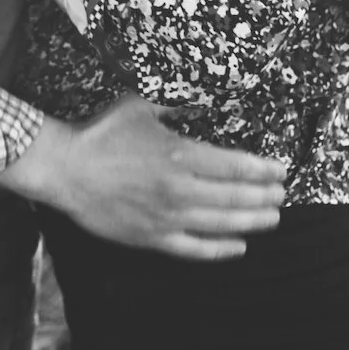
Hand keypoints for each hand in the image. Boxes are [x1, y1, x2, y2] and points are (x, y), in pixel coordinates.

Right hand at [0, 94, 285, 260]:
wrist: (66, 169)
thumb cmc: (102, 134)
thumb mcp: (142, 106)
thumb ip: (176, 106)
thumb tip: (202, 100)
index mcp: (180, 154)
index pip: (235, 166)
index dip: (262, 170)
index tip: (280, 171)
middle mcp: (180, 189)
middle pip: (235, 197)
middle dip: (264, 196)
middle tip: (282, 195)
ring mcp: (168, 217)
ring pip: (222, 223)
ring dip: (252, 221)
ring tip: (273, 218)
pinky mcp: (153, 238)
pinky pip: (195, 248)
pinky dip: (220, 249)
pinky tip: (239, 246)